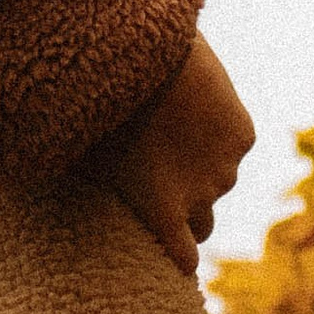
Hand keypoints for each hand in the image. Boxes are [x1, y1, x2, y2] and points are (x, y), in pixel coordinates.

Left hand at [86, 34, 255, 277]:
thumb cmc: (106, 109)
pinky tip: (196, 110)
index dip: (177, 258)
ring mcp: (226, 166)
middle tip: (168, 190)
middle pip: (203, 224)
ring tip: (175, 136)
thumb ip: (106, 195)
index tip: (170, 254)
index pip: (184, 259)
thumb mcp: (90, 160)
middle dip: (189, 215)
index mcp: (163, 211)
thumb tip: (70, 220)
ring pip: (219, 180)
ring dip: (203, 168)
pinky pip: (232, 145)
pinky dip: (219, 135)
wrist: (151, 55)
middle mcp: (202, 197)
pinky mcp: (243, 134)